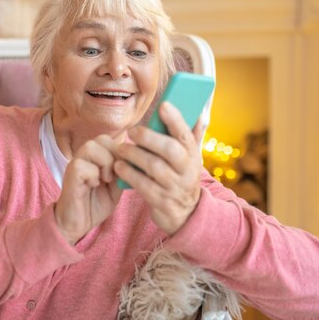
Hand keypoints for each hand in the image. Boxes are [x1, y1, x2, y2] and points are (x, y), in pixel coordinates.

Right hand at [54, 135, 123, 244]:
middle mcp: (85, 156)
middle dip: (115, 157)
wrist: (77, 224)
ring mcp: (75, 163)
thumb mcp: (116, 187)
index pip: (113, 140)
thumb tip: (138, 160)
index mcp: (97, 157)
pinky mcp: (69, 175)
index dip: (123, 154)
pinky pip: (82, 165)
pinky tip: (93, 186)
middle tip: (115, 176)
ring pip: (91, 147)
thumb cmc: (95, 204)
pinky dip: (92, 175)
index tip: (126, 172)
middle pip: (103, 139)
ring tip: (105, 180)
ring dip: (104, 164)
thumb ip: (124, 172)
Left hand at [114, 102, 204, 234]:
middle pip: (171, 150)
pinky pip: (144, 186)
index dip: (176, 119)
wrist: (185, 214)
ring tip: (121, 148)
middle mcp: (187, 171)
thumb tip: (198, 110)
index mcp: (193, 155)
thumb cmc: (181, 177)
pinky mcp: (163, 202)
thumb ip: (191, 135)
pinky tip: (120, 167)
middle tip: (132, 131)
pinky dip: (130, 175)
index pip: (186, 134)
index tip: (163, 105)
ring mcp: (176, 188)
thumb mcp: (190, 158)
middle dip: (150, 138)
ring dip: (135, 155)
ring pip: (155, 167)